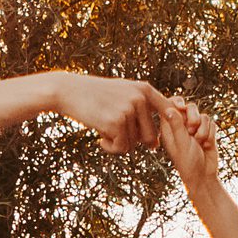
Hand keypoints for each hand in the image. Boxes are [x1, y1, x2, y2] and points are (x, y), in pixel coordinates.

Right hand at [49, 73, 169, 152]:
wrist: (69, 91)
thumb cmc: (96, 97)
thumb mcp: (122, 95)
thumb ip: (140, 114)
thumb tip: (155, 145)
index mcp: (144, 90)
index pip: (169, 111)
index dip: (166, 127)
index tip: (152, 135)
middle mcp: (140, 98)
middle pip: (150, 136)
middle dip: (134, 141)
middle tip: (117, 134)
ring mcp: (129, 109)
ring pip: (134, 144)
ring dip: (119, 144)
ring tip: (105, 132)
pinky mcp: (116, 122)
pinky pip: (121, 148)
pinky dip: (110, 148)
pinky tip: (100, 138)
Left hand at [158, 96, 220, 189]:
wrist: (203, 175)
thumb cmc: (188, 163)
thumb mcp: (181, 144)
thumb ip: (177, 125)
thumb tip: (169, 109)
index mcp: (169, 127)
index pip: (170, 105)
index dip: (177, 103)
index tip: (181, 107)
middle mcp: (182, 125)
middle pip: (189, 106)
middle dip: (194, 116)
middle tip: (192, 130)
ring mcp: (195, 128)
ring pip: (202, 115)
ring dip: (203, 129)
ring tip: (199, 142)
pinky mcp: (207, 131)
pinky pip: (212, 122)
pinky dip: (211, 133)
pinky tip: (206, 145)